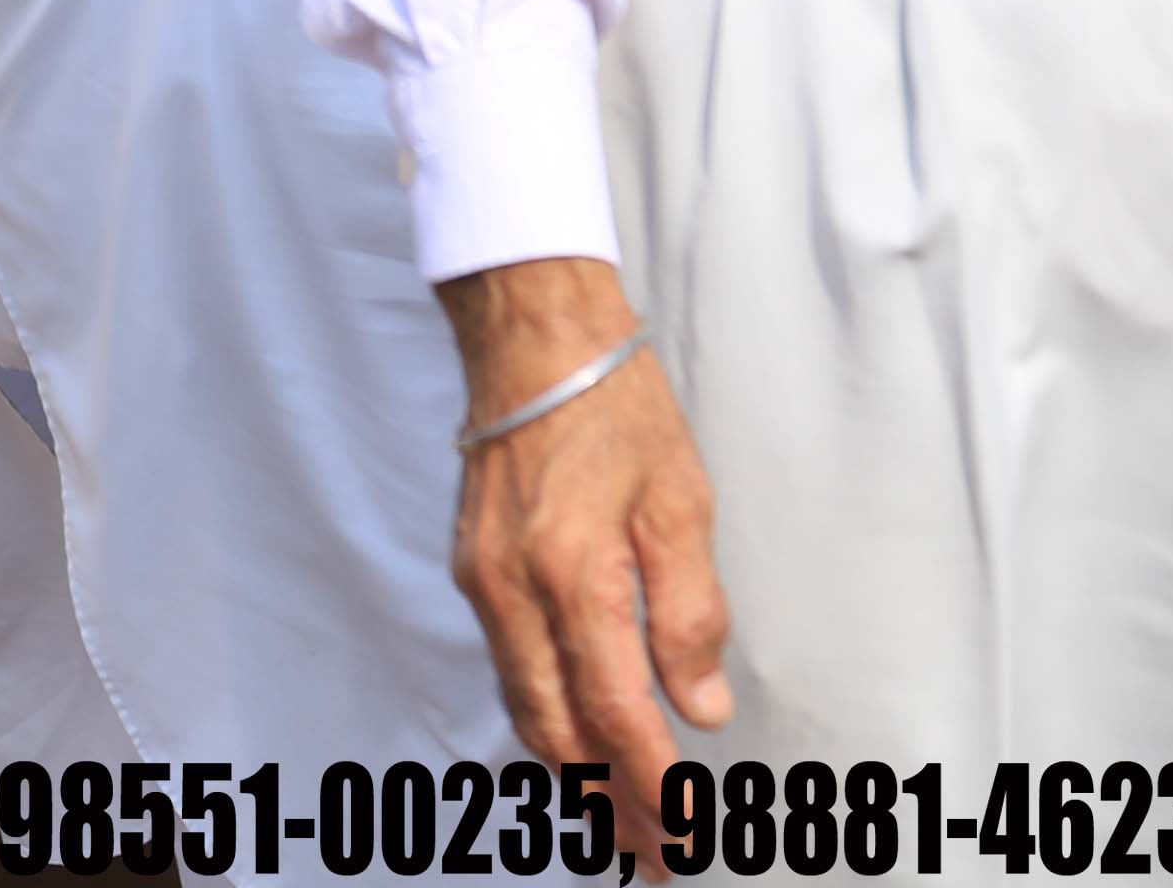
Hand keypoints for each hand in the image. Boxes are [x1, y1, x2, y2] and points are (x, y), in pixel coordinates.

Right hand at [441, 256, 728, 836]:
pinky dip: (546, 714)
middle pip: (555, 729)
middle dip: (605, 799)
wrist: (527, 336)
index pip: (616, 714)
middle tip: (653, 853)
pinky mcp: (474, 566)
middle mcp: (511, 589)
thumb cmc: (613, 407)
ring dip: (572, 767)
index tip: (684, 838)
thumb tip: (698, 705)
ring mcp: (482, 580)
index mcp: (571, 574)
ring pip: (524, 703)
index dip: (653, 786)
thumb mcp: (681, 503)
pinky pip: (510, 663)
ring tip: (619, 813)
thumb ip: (689, 612)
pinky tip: (578, 731)